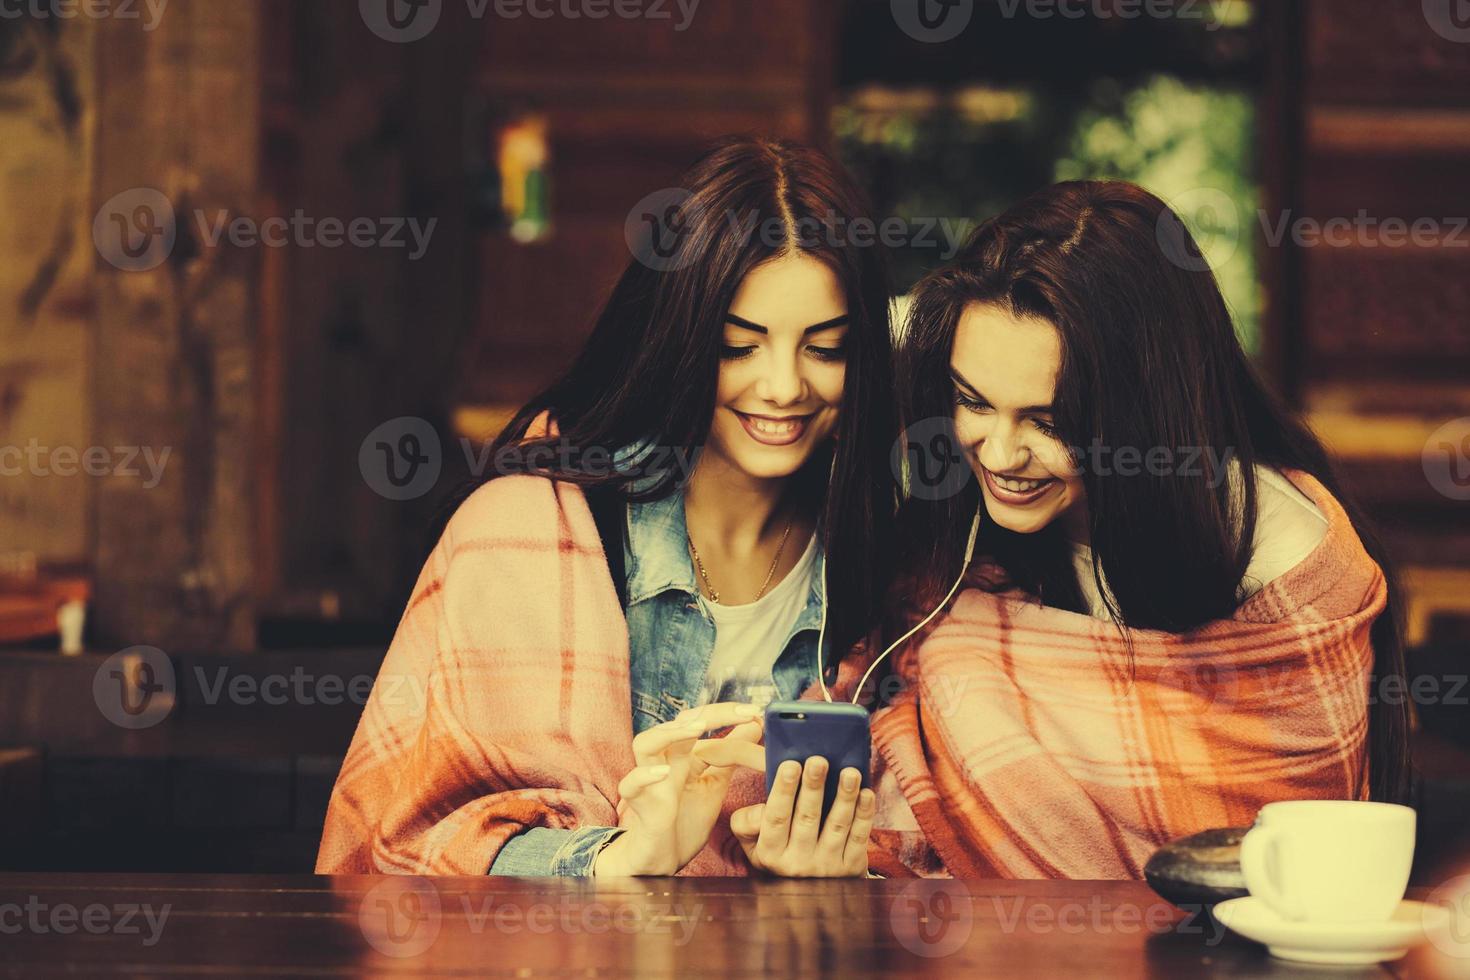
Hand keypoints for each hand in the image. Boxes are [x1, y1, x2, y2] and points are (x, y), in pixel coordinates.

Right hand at [594, 702, 762, 875]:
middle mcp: (665, 760)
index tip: (758, 713)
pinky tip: (664, 773)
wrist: (663, 860)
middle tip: (743, 713)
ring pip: (645, 743)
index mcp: (683, 754)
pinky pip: (631, 784)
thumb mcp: (715, 784)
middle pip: (678, 723)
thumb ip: (730, 756)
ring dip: (671, 733)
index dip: (729, 713)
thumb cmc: (684, 821)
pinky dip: (645, 775)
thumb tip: (754, 724)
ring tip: (698, 729)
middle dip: (711, 714)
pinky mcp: (638, 803)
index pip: (702, 720)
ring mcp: (649, 780)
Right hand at [729, 757, 873, 876]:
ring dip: (845, 797)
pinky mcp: (850, 868)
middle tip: (818, 761)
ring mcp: (826, 866)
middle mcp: (797, 862)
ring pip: (837, 826)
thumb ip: (747, 823)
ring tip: (850, 773)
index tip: (791, 764)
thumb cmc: (779, 852)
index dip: (784, 791)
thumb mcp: (753, 844)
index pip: (776, 818)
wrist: (809, 894)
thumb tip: (760, 807)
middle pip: (807, 818)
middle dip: (813, 788)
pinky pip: (858, 838)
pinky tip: (866, 794)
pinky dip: (864, 815)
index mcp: (770, 852)